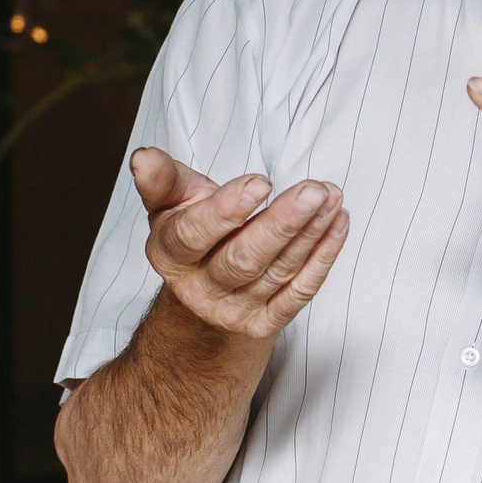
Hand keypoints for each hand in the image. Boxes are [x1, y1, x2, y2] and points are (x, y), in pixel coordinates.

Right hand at [132, 147, 347, 340]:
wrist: (204, 296)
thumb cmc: (192, 232)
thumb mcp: (171, 203)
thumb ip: (162, 180)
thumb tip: (142, 158)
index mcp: (171, 254)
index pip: (194, 235)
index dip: (226, 210)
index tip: (261, 182)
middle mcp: (199, 289)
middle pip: (243, 259)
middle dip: (282, 224)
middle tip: (314, 192)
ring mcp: (234, 310)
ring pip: (277, 273)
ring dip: (310, 234)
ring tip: (332, 198)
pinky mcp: (264, 323)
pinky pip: (298, 293)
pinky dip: (322, 259)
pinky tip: (338, 225)